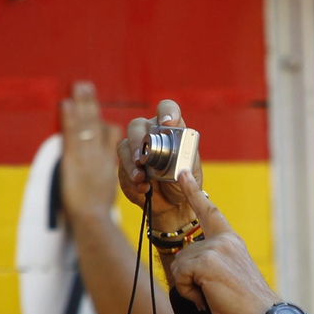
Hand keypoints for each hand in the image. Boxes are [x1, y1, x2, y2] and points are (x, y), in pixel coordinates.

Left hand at [58, 81, 120, 222]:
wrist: (93, 218)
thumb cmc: (98, 212)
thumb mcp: (106, 192)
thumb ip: (102, 178)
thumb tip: (98, 177)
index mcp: (109, 163)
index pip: (111, 136)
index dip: (104, 124)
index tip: (98, 113)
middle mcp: (100, 155)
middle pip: (97, 123)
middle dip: (91, 104)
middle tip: (85, 86)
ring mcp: (88, 155)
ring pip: (87, 123)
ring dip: (82, 103)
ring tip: (78, 86)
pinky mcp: (74, 159)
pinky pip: (72, 133)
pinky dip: (69, 117)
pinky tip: (65, 103)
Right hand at [116, 98, 204, 227]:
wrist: (173, 204)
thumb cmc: (184, 182)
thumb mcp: (191, 170)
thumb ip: (186, 158)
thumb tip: (178, 154)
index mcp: (170, 129)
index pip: (166, 109)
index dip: (166, 111)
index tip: (167, 122)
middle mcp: (150, 134)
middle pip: (137, 125)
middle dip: (138, 140)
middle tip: (141, 157)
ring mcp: (135, 148)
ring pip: (125, 145)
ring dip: (130, 161)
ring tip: (140, 177)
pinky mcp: (125, 164)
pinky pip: (121, 165)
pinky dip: (131, 176)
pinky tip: (143, 187)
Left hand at [168, 170, 280, 313]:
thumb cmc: (249, 305)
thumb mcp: (232, 275)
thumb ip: (214, 262)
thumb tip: (187, 267)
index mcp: (232, 241)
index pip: (210, 212)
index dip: (194, 192)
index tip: (183, 174)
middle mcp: (224, 240)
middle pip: (184, 254)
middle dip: (191, 279)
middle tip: (215, 294)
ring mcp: (215, 249)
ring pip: (180, 266)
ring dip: (191, 287)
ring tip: (215, 297)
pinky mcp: (206, 261)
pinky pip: (181, 275)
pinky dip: (190, 292)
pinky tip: (209, 299)